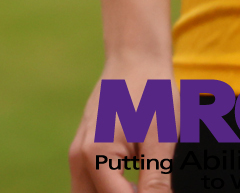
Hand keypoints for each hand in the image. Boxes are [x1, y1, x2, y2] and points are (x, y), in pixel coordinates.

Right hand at [68, 56, 175, 191]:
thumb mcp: (161, 142)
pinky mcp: (85, 151)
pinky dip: (111, 190)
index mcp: (95, 155)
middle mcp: (79, 157)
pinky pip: (92, 185)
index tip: (161, 189)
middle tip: (153, 185)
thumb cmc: (151, 93)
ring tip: (145, 183)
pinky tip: (136, 184)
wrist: (135, 59)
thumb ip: (156, 183)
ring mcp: (78, 154)